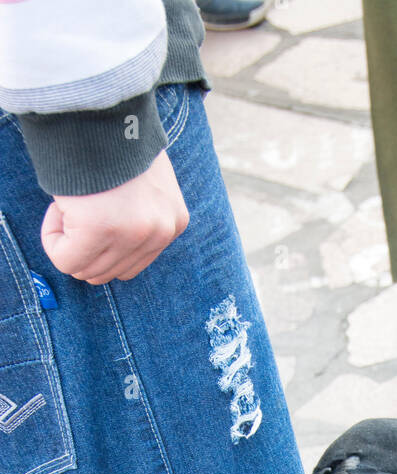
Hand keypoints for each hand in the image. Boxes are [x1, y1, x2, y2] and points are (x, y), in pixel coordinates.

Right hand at [41, 151, 188, 284]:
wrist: (102, 107)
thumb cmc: (117, 141)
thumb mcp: (148, 182)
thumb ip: (138, 216)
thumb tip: (112, 246)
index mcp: (174, 222)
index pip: (131, 264)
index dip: (103, 243)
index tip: (94, 209)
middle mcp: (159, 232)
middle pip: (109, 272)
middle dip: (84, 246)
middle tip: (78, 207)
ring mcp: (131, 233)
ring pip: (86, 269)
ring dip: (68, 240)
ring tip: (71, 204)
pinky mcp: (99, 229)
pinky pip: (65, 259)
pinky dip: (53, 238)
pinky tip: (60, 208)